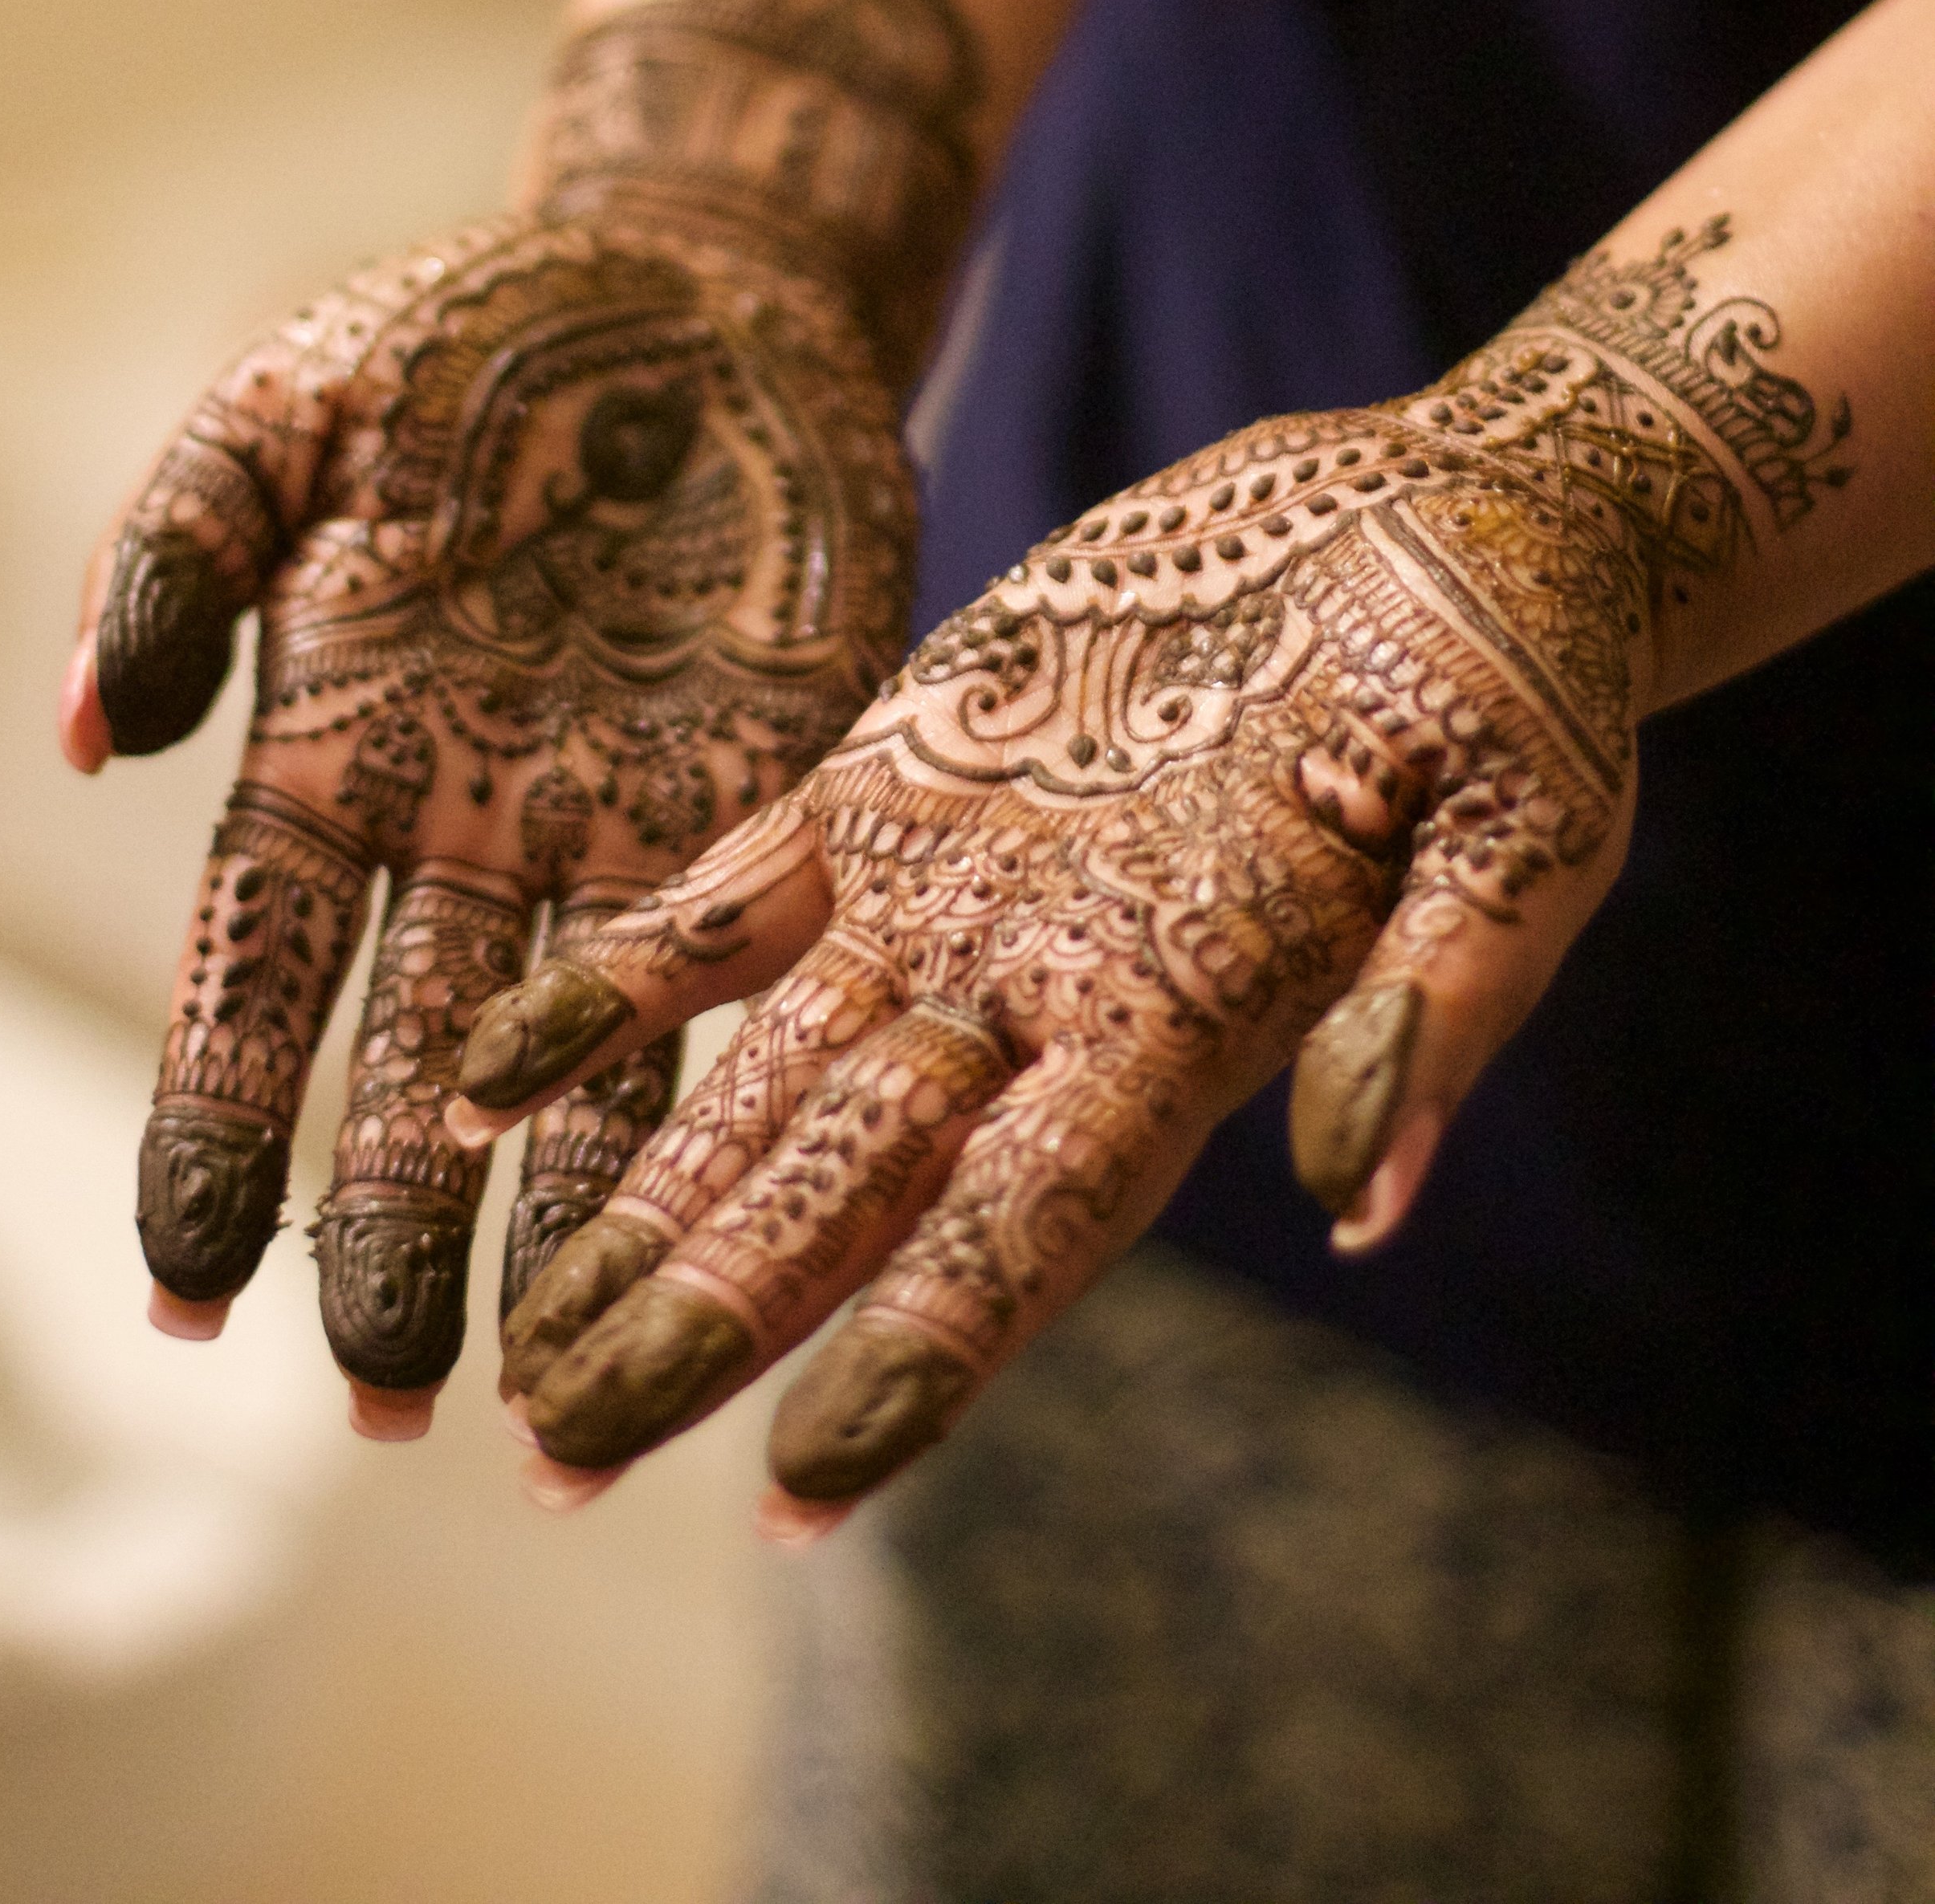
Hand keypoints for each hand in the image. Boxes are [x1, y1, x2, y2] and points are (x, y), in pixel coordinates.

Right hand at [65, 202, 913, 1411]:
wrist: (697, 287)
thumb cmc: (469, 337)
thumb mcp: (287, 406)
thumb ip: (171, 550)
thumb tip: (89, 735)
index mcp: (337, 745)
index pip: (253, 974)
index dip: (215, 1123)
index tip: (185, 1282)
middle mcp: (472, 822)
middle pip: (413, 1062)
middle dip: (387, 1227)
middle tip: (377, 1399)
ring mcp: (624, 821)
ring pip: (579, 1061)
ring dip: (554, 1217)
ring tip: (550, 1384)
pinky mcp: (773, 794)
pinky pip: (743, 969)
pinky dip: (725, 1087)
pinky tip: (730, 1212)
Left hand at [456, 218, 1842, 1511]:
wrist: (1446, 522)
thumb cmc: (1520, 674)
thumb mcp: (1519, 821)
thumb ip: (1440, 996)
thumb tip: (1361, 1189)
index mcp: (1192, 1017)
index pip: (1035, 1222)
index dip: (923, 1350)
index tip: (798, 1488)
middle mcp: (1045, 989)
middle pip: (853, 1189)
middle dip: (714, 1322)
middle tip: (563, 1458)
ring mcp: (955, 886)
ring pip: (764, 1079)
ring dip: (641, 1207)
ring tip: (513, 1354)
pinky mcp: (898, 769)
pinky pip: (726, 898)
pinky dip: (616, 985)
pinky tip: (492, 1081)